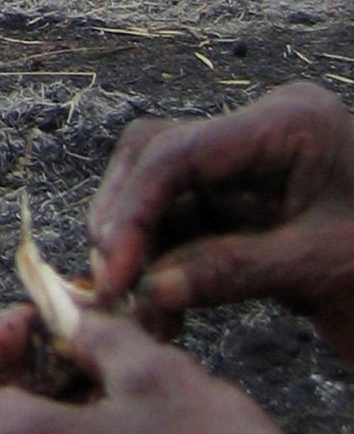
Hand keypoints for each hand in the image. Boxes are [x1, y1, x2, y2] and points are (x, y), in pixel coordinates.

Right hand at [88, 82, 353, 357]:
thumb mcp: (323, 272)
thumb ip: (230, 272)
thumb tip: (147, 289)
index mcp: (291, 125)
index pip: (183, 151)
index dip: (133, 209)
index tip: (111, 269)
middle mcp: (265, 134)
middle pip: (162, 156)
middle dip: (127, 219)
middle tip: (109, 283)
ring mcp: (258, 170)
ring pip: (167, 192)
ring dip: (142, 247)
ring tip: (132, 307)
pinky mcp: (256, 208)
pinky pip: (191, 225)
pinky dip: (169, 264)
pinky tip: (163, 308)